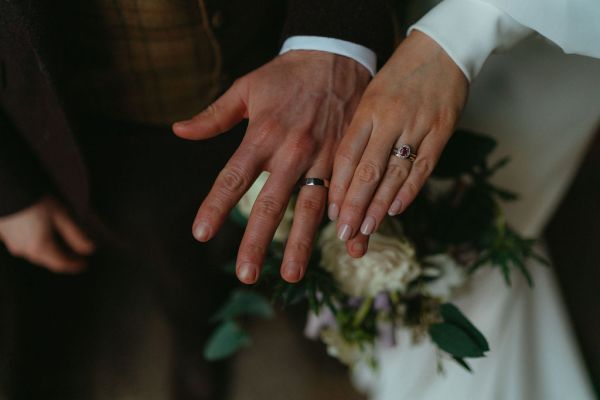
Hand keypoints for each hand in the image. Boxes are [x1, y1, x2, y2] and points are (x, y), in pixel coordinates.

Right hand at [0, 196, 94, 272]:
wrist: (5, 187)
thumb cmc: (34, 199)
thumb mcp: (61, 215)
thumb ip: (75, 234)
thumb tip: (89, 249)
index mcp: (39, 247)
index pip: (60, 264)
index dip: (74, 265)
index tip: (84, 264)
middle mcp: (23, 249)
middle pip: (46, 260)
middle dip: (62, 259)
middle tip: (75, 256)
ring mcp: (10, 243)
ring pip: (33, 252)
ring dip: (48, 251)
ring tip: (60, 245)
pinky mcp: (3, 234)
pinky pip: (22, 243)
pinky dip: (34, 242)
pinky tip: (40, 233)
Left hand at [173, 51, 369, 283]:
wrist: (335, 56)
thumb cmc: (287, 75)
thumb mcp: (246, 88)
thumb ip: (213, 116)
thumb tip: (178, 131)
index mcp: (263, 134)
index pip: (233, 177)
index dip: (216, 206)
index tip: (201, 233)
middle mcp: (292, 151)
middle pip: (271, 203)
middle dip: (257, 241)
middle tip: (245, 274)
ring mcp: (323, 157)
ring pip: (310, 208)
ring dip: (300, 243)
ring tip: (291, 274)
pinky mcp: (346, 160)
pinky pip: (344, 196)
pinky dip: (347, 222)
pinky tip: (347, 247)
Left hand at [329, 31, 467, 250]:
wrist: (442, 48)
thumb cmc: (399, 76)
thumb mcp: (370, 96)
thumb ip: (359, 131)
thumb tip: (345, 173)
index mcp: (367, 110)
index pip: (347, 155)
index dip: (337, 187)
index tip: (331, 212)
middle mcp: (390, 119)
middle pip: (367, 170)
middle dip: (354, 205)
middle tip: (344, 233)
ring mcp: (417, 126)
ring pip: (395, 173)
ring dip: (379, 205)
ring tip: (367, 229)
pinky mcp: (441, 131)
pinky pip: (423, 166)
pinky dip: (409, 190)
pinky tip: (396, 209)